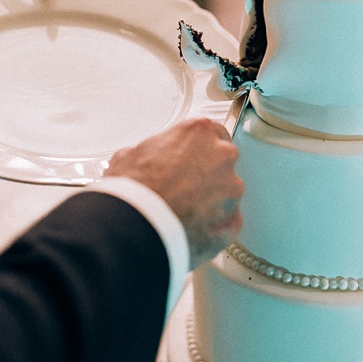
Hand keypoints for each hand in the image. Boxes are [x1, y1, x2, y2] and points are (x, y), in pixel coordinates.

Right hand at [104, 118, 242, 268]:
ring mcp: (231, 188)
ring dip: (211, 201)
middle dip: (207, 174)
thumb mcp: (130, 155)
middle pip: (222, 161)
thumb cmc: (132, 189)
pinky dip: (214, 226)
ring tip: (183, 212)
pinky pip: (227, 221)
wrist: (136, 225)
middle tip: (182, 188)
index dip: (199, 149)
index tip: (191, 159)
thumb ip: (152, 152)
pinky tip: (192, 230)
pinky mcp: (232, 219)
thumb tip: (145, 160)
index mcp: (200, 132)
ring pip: (227, 193)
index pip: (211, 133)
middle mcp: (222, 155)